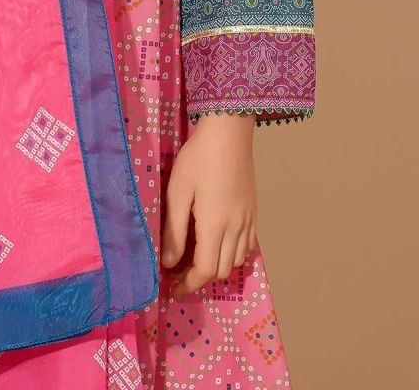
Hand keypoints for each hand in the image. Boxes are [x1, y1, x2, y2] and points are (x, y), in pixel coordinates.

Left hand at [161, 112, 257, 298]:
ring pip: (236, 260)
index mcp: (215, 226)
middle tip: (179, 273)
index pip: (204, 270)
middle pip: (221, 270)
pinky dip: (232, 254)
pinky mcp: (254, 211)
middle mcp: (236, 228)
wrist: (229, 133)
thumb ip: (174, 230)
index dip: (188, 284)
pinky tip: (218, 243)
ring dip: (217, 267)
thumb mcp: (178, 192)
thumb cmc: (198, 159)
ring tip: (196, 260)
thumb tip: (168, 262)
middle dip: (200, 278)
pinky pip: (247, 246)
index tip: (173, 289)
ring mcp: (249, 220)